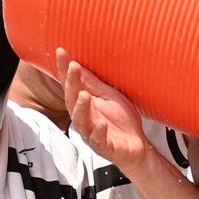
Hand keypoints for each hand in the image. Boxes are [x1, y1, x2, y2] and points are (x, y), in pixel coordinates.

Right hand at [57, 48, 149, 170]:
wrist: (137, 146)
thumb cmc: (122, 122)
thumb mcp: (109, 97)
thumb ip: (94, 84)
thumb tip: (79, 65)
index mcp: (85, 105)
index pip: (71, 85)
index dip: (64, 70)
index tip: (61, 52)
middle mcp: (84, 118)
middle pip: (73, 100)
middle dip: (72, 84)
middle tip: (74, 67)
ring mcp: (92, 133)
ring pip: (81, 121)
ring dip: (82, 108)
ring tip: (84, 95)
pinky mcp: (104, 146)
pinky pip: (98, 140)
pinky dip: (99, 132)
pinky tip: (101, 124)